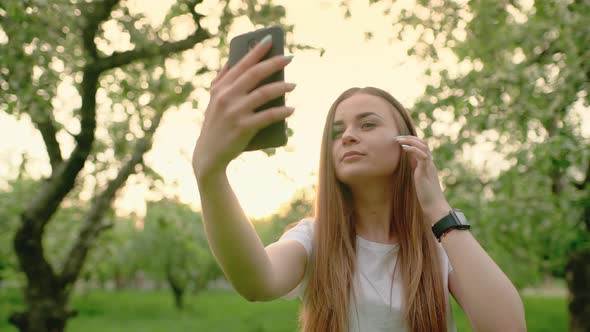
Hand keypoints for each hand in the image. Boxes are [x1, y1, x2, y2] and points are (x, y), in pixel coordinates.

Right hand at [192, 36, 295, 178]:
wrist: (208, 155)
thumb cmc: (216, 125)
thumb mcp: (214, 101)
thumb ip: (223, 81)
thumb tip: (234, 60)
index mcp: (220, 87)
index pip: (241, 64)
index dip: (256, 51)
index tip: (270, 39)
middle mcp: (226, 96)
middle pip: (255, 74)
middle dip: (274, 63)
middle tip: (289, 58)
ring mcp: (235, 112)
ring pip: (265, 93)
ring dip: (283, 87)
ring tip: (293, 85)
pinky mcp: (243, 128)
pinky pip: (268, 116)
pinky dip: (282, 112)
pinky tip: (291, 109)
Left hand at [395, 135, 450, 224]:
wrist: (435, 206)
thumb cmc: (426, 195)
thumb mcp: (419, 178)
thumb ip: (416, 168)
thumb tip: (410, 161)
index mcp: (427, 165)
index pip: (422, 147)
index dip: (412, 141)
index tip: (400, 140)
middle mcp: (429, 163)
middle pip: (423, 143)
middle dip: (410, 138)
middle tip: (397, 137)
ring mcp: (429, 166)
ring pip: (424, 147)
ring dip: (411, 141)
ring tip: (399, 140)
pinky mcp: (426, 171)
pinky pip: (422, 156)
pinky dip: (413, 149)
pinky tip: (404, 148)